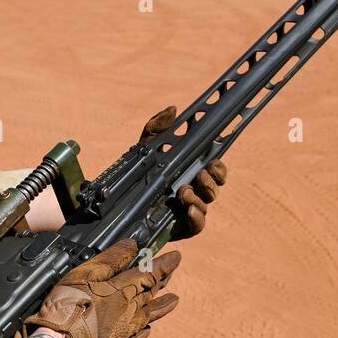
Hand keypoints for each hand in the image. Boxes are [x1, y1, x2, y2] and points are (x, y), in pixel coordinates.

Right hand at [24, 240, 180, 337]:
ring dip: (162, 306)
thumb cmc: (70, 304)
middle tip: (171, 273)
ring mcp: (124, 329)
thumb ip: (112, 258)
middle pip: (152, 293)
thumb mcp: (87, 273)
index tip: (177, 256)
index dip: (165, 264)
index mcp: (125, 289)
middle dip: (163, 281)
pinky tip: (147, 329)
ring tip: (175, 300)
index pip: (151, 273)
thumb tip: (134, 245)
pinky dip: (144, 330)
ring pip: (149, 314)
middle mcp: (130, 310)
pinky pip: (136, 337)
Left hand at [141, 106, 226, 238]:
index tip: (212, 163)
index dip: (218, 168)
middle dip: (211, 181)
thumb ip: (157, 127)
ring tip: (183, 192)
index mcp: (191, 172)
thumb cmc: (138, 173)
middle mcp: (193, 191)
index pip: (215, 169)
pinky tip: (189, 209)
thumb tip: (172, 110)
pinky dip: (196, 217)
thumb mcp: (145, 147)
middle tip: (198, 175)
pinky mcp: (181, 227)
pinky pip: (197, 225)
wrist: (119, 203)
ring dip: (200, 197)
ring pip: (206, 205)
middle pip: (215, 187)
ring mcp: (188, 210)